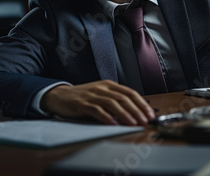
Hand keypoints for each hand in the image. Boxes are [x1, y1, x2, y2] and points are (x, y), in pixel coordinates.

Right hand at [40, 80, 155, 125]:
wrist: (59, 96)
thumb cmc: (82, 97)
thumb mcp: (101, 95)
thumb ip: (115, 101)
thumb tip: (134, 113)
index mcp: (109, 85)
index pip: (130, 92)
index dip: (141, 103)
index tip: (150, 113)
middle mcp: (102, 88)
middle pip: (123, 98)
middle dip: (136, 110)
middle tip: (145, 120)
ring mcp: (92, 95)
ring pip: (112, 103)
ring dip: (125, 114)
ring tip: (133, 123)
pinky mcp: (82, 104)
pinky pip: (97, 110)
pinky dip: (106, 117)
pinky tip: (113, 124)